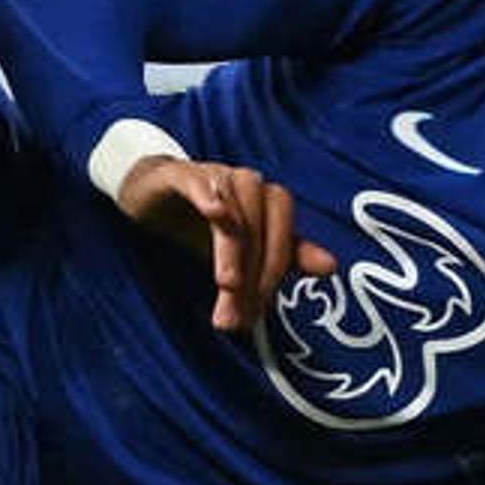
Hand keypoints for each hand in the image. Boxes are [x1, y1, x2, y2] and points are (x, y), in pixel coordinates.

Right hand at [114, 155, 337, 335]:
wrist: (151, 197)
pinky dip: (208, 194)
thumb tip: (332, 266)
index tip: (261, 309)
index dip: (275, 269)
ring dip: (232, 247)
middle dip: (252, 270)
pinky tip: (214, 213)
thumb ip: (286, 257)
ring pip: (233, 208)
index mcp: (266, 200)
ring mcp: (213, 175)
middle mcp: (245, 184)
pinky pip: (198, 180)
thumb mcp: (245, 250)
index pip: (283, 233)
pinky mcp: (179, 173)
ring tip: (227, 283)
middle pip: (259, 225)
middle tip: (238, 311)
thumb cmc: (204, 225)